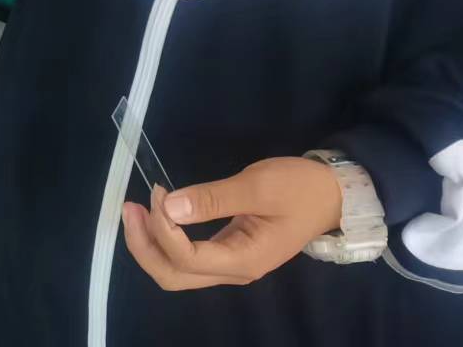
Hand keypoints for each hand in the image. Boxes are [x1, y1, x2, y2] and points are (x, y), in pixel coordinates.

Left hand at [122, 157, 342, 291]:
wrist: (332, 195)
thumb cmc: (299, 188)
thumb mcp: (258, 186)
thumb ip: (213, 198)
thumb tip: (170, 205)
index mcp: (244, 260)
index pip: (186, 258)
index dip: (163, 230)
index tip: (157, 193)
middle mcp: (233, 271)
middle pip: (173, 276)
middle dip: (144, 246)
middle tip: (130, 207)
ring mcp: (230, 263)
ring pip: (178, 270)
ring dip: (151, 243)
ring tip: (136, 209)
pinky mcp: (228, 250)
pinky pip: (188, 256)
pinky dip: (167, 238)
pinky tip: (159, 214)